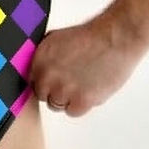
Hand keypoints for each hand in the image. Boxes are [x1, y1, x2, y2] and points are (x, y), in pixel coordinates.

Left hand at [28, 13, 143, 116]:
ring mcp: (63, 89)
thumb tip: (40, 72)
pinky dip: (81, 104)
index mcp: (39, 59)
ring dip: (68, 98)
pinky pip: (72, 111)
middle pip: (43, 95)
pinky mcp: (80, 100)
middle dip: (56, 90)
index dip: (46, 81)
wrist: (116, 37)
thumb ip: (45, 58)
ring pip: (57, 105)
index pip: (32, 81)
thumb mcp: (58, 39)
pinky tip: (90, 89)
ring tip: (83, 82)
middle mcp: (47, 75)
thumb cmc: (94, 36)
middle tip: (72, 81)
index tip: (55, 80)